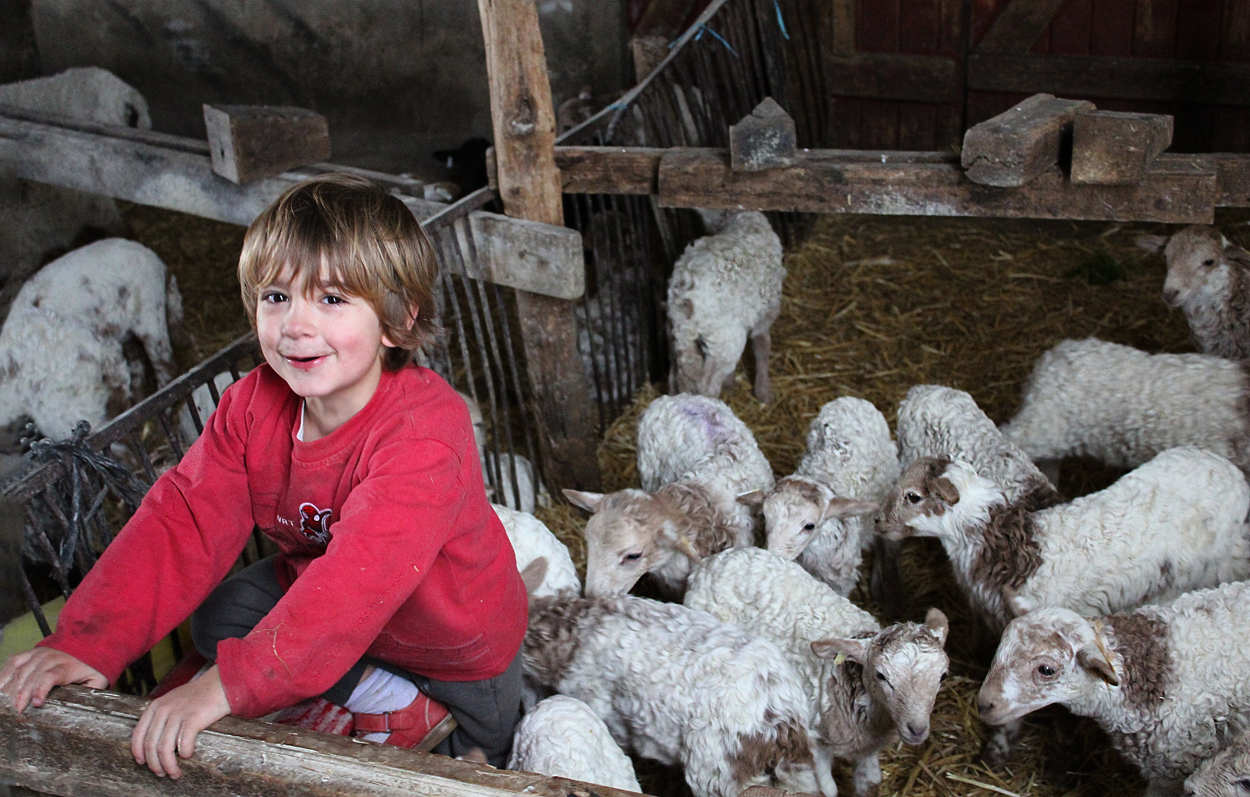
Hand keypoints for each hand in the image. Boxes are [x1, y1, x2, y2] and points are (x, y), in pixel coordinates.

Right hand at [0, 647, 107, 712]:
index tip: (35, 703)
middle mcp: (53, 658)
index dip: (41, 689)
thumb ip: (91, 692)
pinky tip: (1, 688)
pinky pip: (14, 662)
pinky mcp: (32, 652)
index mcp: (69, 666)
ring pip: (22, 670)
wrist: (89, 643)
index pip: (52, 676)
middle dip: (23, 695)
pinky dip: (5, 675)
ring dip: (13, 688)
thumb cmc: (91, 666)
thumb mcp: (98, 680)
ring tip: (9, 704)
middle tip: (18, 711)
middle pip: (33, 676)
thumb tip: (84, 706)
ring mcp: (40, 654)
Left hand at [131, 664, 230, 778]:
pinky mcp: (193, 718)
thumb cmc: (198, 695)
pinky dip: (184, 753)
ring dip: (168, 765)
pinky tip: (188, 755)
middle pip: (151, 744)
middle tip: (162, 773)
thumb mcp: (172, 700)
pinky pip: (183, 742)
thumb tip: (154, 743)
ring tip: (174, 773)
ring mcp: (178, 713)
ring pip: (164, 747)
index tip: (143, 762)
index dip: (138, 752)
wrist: (220, 684)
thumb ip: (161, 716)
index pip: (139, 734)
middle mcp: (164, 710)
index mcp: (156, 706)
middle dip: (154, 764)